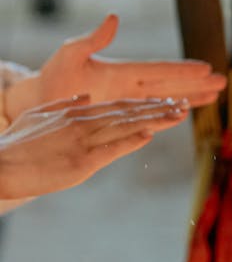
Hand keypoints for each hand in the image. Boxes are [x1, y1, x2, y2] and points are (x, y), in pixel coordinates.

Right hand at [0, 95, 189, 199]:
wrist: (0, 165)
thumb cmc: (17, 144)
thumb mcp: (41, 116)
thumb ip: (66, 105)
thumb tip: (86, 96)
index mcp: (77, 114)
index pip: (119, 106)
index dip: (145, 104)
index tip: (167, 101)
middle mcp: (84, 123)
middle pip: (128, 113)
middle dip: (158, 109)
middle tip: (184, 104)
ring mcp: (83, 142)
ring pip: (126, 127)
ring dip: (155, 121)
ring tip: (178, 115)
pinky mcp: (80, 162)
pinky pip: (111, 149)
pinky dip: (131, 141)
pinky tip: (149, 135)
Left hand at [4, 14, 225, 121]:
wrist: (42, 100)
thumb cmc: (53, 77)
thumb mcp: (70, 54)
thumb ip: (92, 39)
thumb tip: (113, 18)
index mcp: (122, 71)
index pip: (159, 69)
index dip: (182, 70)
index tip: (206, 66)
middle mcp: (130, 88)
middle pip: (171, 85)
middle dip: (197, 84)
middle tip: (223, 81)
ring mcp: (128, 103)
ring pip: (167, 100)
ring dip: (191, 99)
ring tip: (215, 96)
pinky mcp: (122, 117)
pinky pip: (152, 117)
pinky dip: (170, 115)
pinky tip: (185, 114)